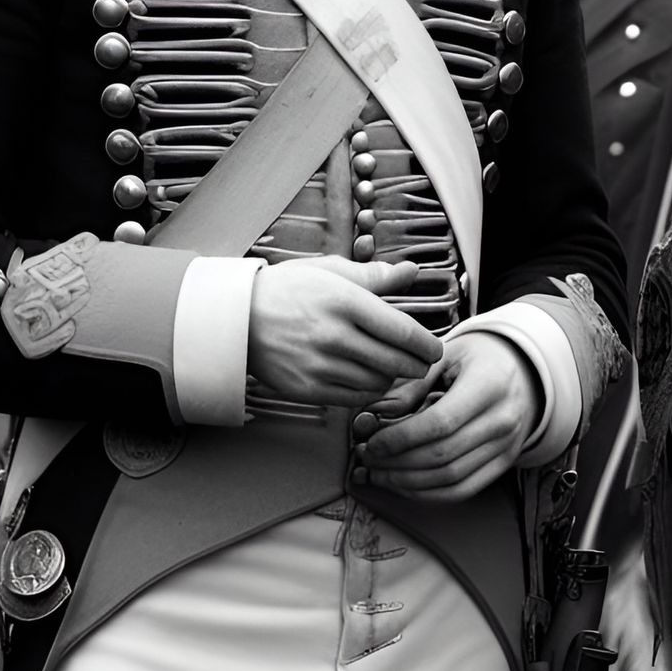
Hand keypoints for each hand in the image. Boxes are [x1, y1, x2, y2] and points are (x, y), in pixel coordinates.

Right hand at [246, 256, 441, 406]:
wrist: (236, 318)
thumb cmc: (286, 290)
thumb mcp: (330, 271)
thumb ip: (374, 277)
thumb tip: (411, 272)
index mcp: (345, 302)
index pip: (403, 331)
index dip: (427, 345)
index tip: (435, 349)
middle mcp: (334, 335)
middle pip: (395, 361)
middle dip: (417, 365)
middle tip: (423, 363)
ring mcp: (320, 365)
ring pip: (377, 383)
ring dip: (393, 379)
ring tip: (395, 370)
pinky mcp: (307, 389)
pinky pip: (354, 399)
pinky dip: (369, 393)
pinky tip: (371, 382)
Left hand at [355, 330, 540, 501]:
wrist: (521, 371)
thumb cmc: (476, 359)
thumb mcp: (444, 356)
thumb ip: (411, 385)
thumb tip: (374, 417)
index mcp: (490, 384)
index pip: (441, 423)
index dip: (401, 438)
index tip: (371, 441)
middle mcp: (504, 419)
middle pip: (442, 456)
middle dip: (396, 463)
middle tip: (365, 457)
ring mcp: (507, 445)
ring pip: (449, 479)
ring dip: (405, 482)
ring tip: (376, 473)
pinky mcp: (503, 463)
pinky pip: (461, 490)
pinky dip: (427, 493)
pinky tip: (401, 484)